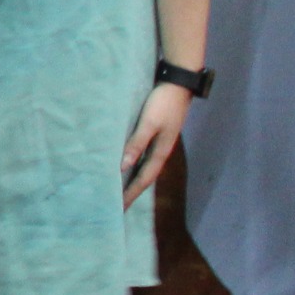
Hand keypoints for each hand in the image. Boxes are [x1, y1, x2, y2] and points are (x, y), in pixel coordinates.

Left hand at [119, 82, 189, 205]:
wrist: (178, 85)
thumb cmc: (163, 104)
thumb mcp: (149, 123)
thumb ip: (136, 143)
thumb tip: (123, 167)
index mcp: (160, 152)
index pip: (143, 180)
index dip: (130, 195)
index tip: (119, 209)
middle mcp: (160, 151)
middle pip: (144, 177)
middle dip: (131, 192)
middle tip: (116, 207)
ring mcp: (159, 143)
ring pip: (144, 168)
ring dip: (132, 180)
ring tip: (118, 191)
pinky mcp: (156, 134)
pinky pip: (143, 156)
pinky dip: (133, 165)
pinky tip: (125, 166)